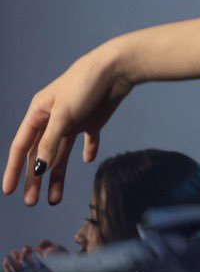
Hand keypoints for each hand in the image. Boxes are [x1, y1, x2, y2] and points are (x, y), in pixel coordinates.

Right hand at [2, 44, 135, 205]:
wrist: (117, 68)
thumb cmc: (85, 85)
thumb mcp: (64, 114)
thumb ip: (50, 142)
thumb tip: (38, 169)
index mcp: (40, 112)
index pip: (21, 146)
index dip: (14, 169)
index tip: (8, 191)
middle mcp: (53, 118)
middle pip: (40, 153)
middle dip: (35, 178)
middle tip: (32, 202)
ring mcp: (73, 120)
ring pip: (61, 153)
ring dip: (58, 174)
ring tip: (55, 199)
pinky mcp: (92, 120)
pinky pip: (87, 140)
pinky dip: (87, 150)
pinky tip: (87, 159)